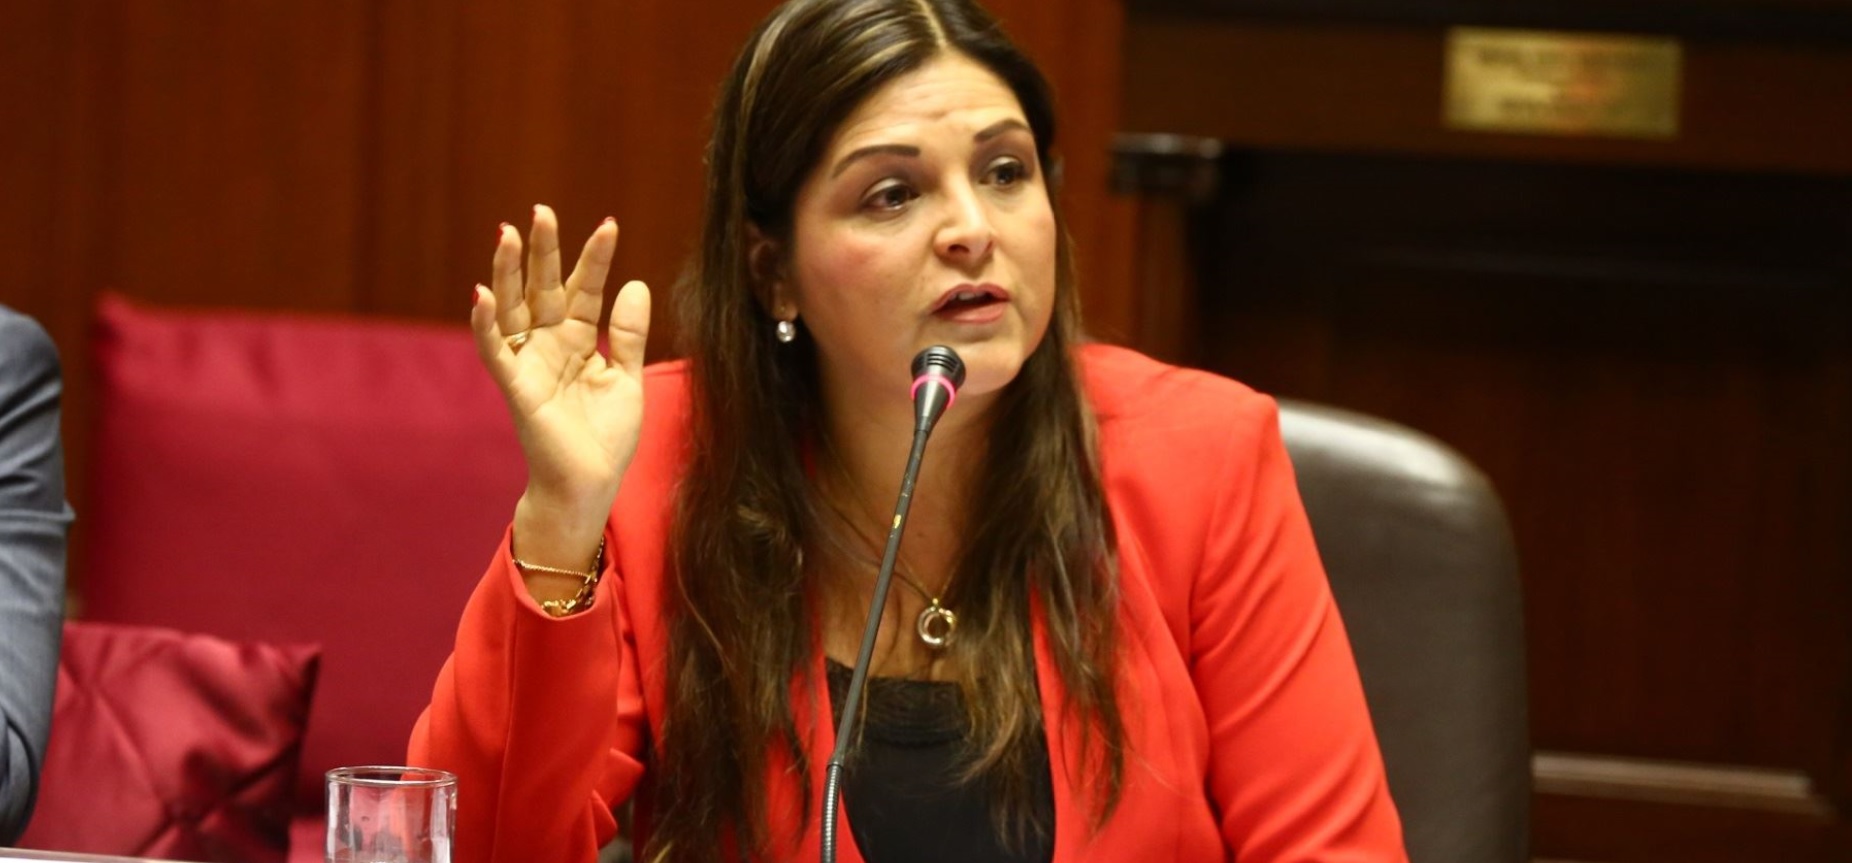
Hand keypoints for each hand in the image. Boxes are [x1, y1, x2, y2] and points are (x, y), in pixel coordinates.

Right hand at [470, 205, 650, 567]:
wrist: (590, 486)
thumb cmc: (606, 438)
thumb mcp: (626, 377)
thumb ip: (627, 334)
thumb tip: (635, 283)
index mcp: (578, 340)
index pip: (584, 289)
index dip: (595, 259)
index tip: (608, 224)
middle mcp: (548, 344)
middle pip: (543, 288)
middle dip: (543, 251)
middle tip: (541, 211)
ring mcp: (528, 363)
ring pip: (512, 308)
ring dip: (507, 272)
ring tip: (507, 233)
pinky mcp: (515, 387)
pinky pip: (495, 350)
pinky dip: (485, 323)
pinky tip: (480, 293)